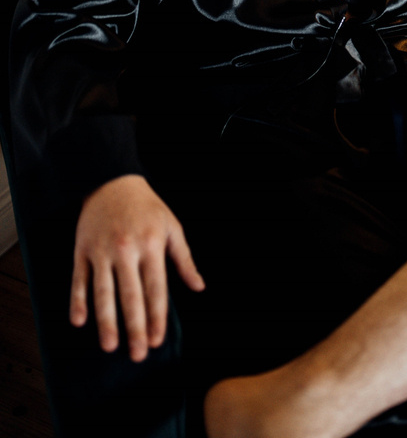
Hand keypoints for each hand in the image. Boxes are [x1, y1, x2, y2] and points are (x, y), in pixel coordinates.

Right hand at [70, 174, 204, 361]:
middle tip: (137, 354)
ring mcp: (102, 251)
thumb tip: (198, 286)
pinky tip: (79, 321)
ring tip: (110, 346)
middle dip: (135, 327)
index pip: (155, 289)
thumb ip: (184, 259)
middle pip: (131, 296)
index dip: (157, 317)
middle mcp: (126, 250)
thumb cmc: (146, 206)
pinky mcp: (82, 250)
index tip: (157, 340)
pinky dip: (78, 301)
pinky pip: (79, 280)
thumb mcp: (172, 226)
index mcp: (151, 246)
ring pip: (103, 292)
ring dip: (106, 321)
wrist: (112, 180)